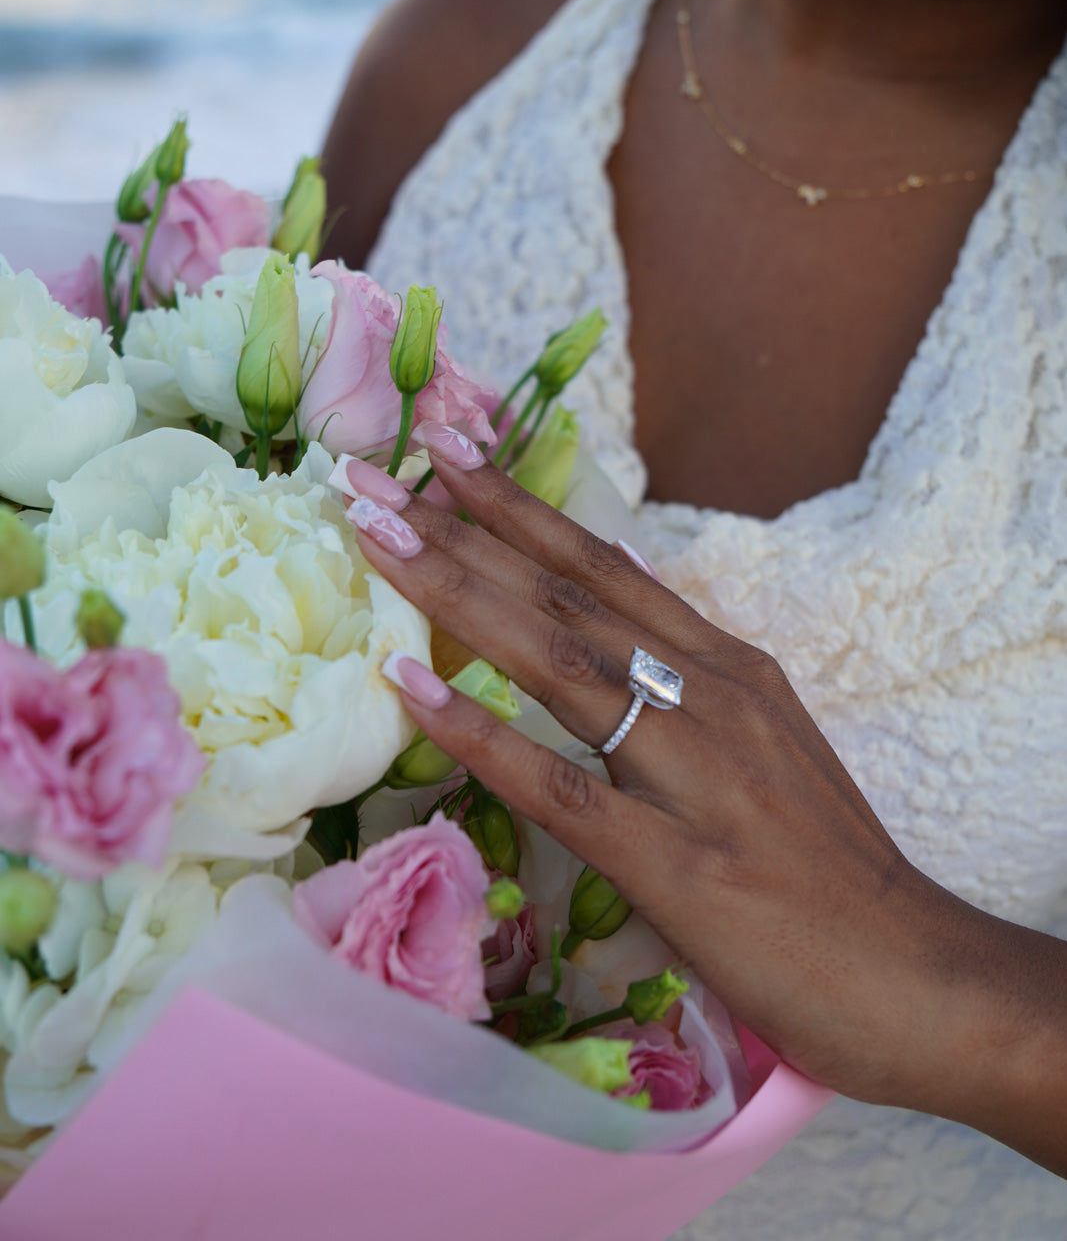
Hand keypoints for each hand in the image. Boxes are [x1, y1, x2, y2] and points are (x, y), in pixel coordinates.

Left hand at [345, 441, 1066, 1170]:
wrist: (912, 969)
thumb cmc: (828, 865)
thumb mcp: (768, 742)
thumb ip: (694, 680)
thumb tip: (618, 608)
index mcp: (728, 668)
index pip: (604, 565)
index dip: (521, 505)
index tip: (448, 450)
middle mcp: (710, 696)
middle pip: (565, 594)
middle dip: (460, 528)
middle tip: (367, 475)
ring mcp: (693, 773)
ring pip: (556, 661)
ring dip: (457, 591)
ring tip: (373, 538)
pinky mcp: (676, 860)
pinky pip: (559, 784)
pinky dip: (481, 731)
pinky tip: (412, 688)